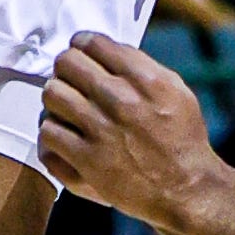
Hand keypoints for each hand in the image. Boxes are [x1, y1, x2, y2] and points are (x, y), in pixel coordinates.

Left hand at [40, 39, 234, 234]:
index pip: (95, 43)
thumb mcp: (177, 92)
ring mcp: (101, 131)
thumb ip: (143, 67)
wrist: (186, 190)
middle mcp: (122, 101)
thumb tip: (108, 51)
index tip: (80, 51)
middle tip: (70, 79)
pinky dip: (52, 132)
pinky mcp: (87, 161)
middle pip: (67, 63)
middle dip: (66, 68)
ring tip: (65, 108)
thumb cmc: (182, 140)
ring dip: (56, 100)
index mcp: (146, 80)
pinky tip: (64, 135)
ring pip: (52, 94)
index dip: (82, 44)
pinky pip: (48, 132)